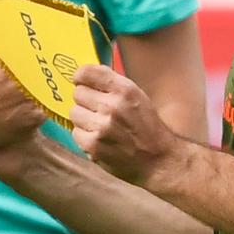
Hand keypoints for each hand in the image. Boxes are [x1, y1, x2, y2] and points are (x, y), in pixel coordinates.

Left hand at [69, 63, 182, 183]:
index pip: (86, 72)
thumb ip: (113, 85)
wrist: (159, 161)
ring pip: (74, 113)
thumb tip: (85, 75)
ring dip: (84, 119)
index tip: (83, 83)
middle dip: (86, 101)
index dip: (81, 78)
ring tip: (100, 127)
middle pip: (78, 93)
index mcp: (125, 89)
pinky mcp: (93, 145)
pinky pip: (75, 133)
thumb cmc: (148, 128)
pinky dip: (84, 137)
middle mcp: (112, 105)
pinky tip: (99, 140)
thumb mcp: (138, 97)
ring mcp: (101, 126)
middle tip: (98, 111)